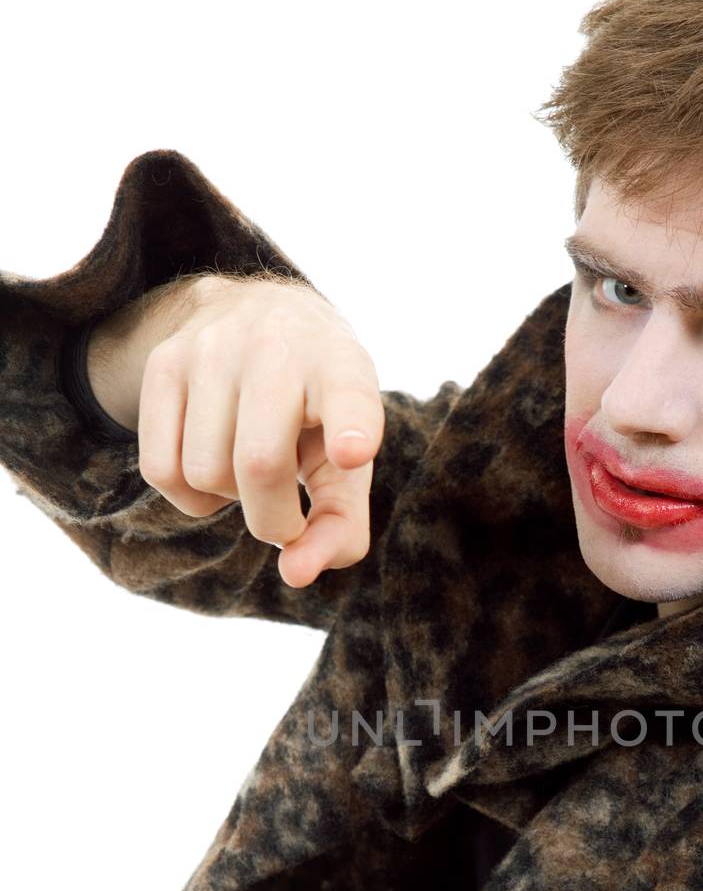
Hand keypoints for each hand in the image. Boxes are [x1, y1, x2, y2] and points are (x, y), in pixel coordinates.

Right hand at [137, 273, 384, 588]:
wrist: (262, 316)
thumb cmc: (317, 414)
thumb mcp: (344, 462)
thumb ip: (338, 526)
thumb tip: (296, 574)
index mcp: (341, 367)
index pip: (349, 397)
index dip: (352, 428)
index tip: (353, 453)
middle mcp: (277, 348)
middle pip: (259, 465)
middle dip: (273, 520)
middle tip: (286, 517)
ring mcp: (213, 349)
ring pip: (204, 472)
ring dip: (229, 498)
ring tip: (249, 470)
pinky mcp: (163, 362)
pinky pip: (160, 469)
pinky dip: (189, 495)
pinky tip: (213, 466)